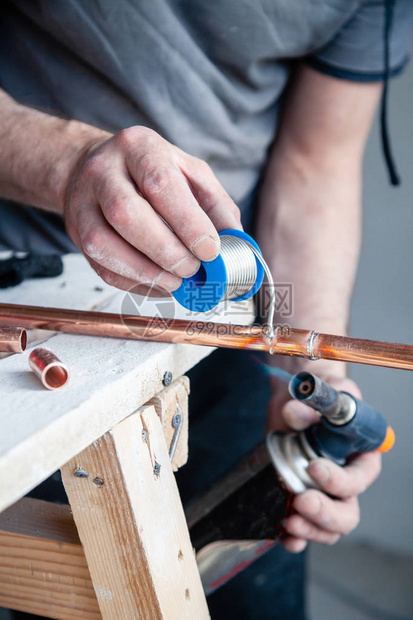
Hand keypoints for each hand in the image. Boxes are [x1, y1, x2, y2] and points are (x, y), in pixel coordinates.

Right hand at [64, 126, 241, 293]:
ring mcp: (81, 202)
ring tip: (176, 282)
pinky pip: (100, 265)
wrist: (96, 168)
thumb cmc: (150, 172)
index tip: (210, 250)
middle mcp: (103, 170)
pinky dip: (133, 282)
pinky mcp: (75, 232)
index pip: (160, 184)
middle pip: (126, 214)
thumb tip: (236, 242)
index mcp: (139, 147)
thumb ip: (215, 204)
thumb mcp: (189, 172)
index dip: (187, 223)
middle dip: (166, 251)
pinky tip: (157, 284)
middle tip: (193, 270)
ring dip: (146, 272)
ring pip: (103, 244)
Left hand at [268, 374, 381, 552]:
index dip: (340, 480)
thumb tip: (293, 412)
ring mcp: (323, 496)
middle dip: (326, 513)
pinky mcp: (301, 501)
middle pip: (348, 512)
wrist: (294, 404)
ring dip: (311, 529)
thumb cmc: (315, 400)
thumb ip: (309, 405)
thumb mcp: (316, 395)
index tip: (313, 467)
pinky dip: (297, 538)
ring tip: (289, 522)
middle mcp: (345, 481)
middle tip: (303, 501)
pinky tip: (284, 536)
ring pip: (329, 528)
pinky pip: (305, 529)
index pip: (360, 477)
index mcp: (360, 456)